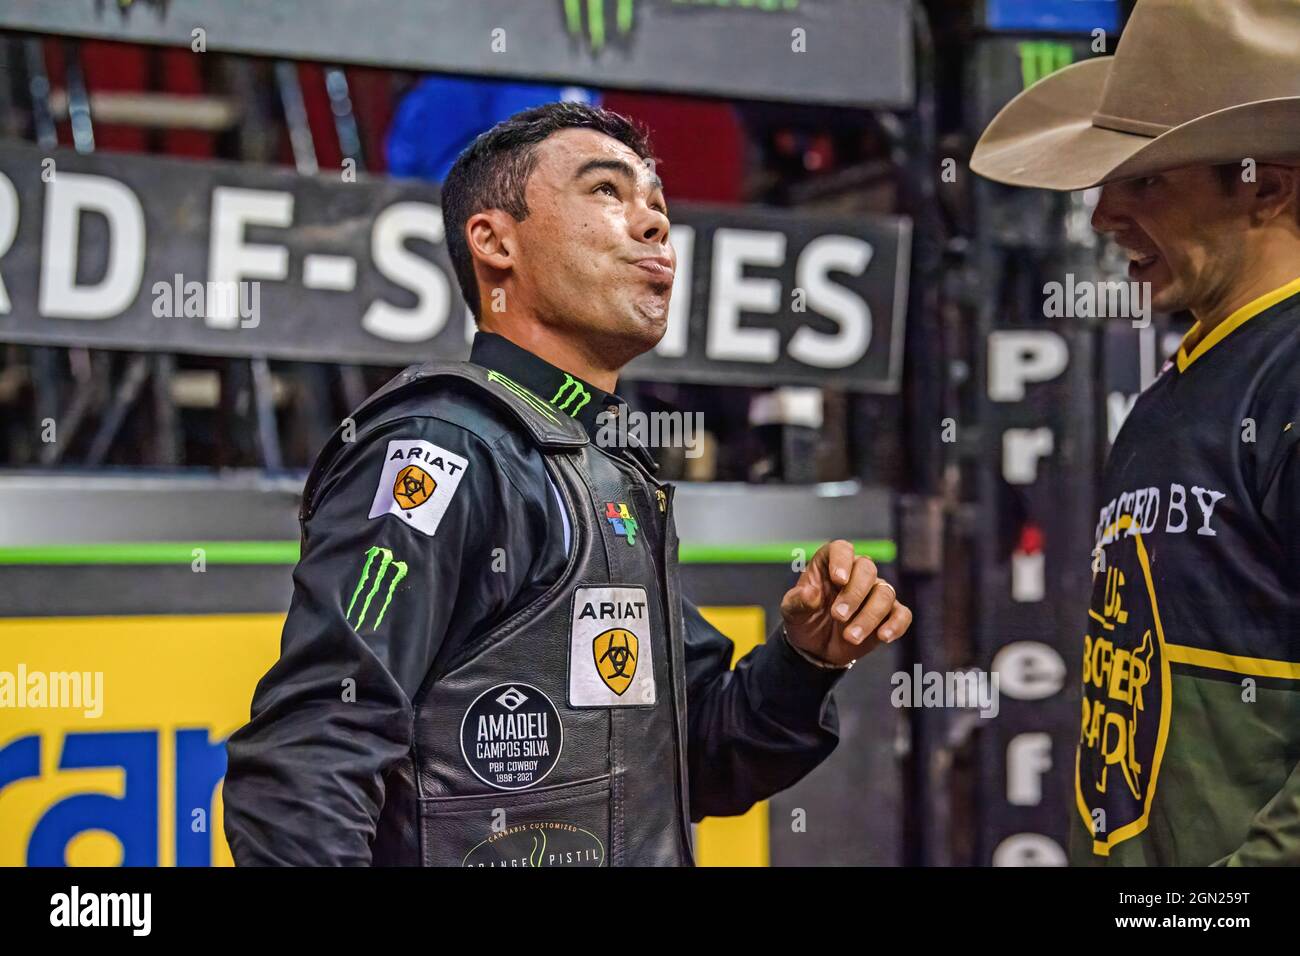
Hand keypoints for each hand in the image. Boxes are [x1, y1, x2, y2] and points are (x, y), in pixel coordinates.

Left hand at [780, 539, 911, 667]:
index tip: (838, 579)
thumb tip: (810, 593)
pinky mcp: (888, 614)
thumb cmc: (804, 620)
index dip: (842, 560)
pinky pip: (902, 614)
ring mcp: (874, 593)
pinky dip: (896, 624)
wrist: (816, 648)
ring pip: (885, 592)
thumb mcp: (791, 612)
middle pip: (867, 569)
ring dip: (869, 616)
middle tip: (837, 616)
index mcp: (830, 565)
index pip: (841, 549)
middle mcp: (855, 574)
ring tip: (850, 637)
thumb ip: (797, 601)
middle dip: (854, 594)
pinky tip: (883, 637)